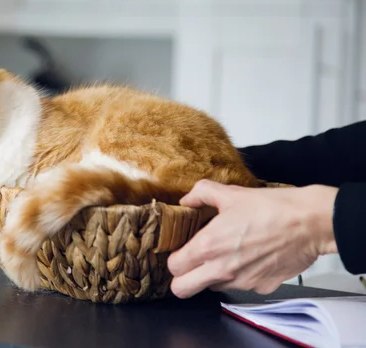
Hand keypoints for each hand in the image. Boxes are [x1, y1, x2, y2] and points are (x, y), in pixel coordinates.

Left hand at [167, 180, 338, 298]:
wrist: (310, 223)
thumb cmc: (271, 207)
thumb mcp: (230, 193)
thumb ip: (201, 193)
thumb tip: (187, 199)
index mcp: (208, 246)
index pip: (173, 267)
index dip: (174, 258)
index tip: (181, 250)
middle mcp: (221, 269)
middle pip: (182, 290)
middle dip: (182, 278)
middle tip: (191, 263)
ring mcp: (242, 282)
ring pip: (212, 288)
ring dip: (212, 275)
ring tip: (226, 254)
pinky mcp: (261, 287)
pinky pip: (242, 286)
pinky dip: (241, 276)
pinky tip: (251, 257)